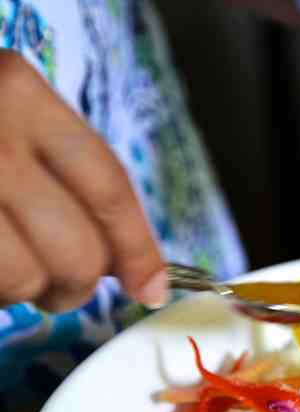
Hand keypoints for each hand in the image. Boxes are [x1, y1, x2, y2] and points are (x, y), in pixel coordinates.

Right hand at [0, 51, 164, 311]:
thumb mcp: (5, 121)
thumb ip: (59, 175)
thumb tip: (126, 262)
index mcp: (19, 94)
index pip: (108, 186)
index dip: (138, 248)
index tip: (149, 287)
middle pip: (77, 249)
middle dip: (75, 286)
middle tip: (56, 289)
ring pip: (24, 278)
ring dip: (20, 293)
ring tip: (2, 272)